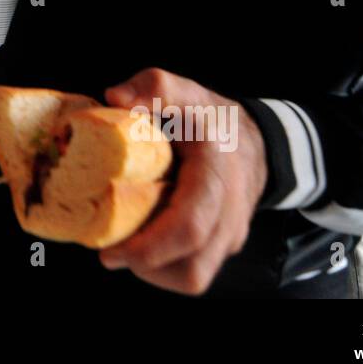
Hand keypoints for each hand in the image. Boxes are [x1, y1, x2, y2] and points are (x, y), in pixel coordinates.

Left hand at [97, 67, 267, 294]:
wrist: (252, 139)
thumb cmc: (211, 118)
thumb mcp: (185, 93)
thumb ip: (152, 87)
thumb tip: (115, 97)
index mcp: (217, 175)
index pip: (189, 226)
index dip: (148, 248)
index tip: (109, 252)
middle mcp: (230, 213)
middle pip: (192, 267)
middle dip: (145, 265)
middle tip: (111, 251)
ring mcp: (231, 234)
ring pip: (194, 276)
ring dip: (156, 270)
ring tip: (127, 245)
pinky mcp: (224, 246)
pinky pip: (195, 268)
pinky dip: (167, 265)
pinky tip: (146, 241)